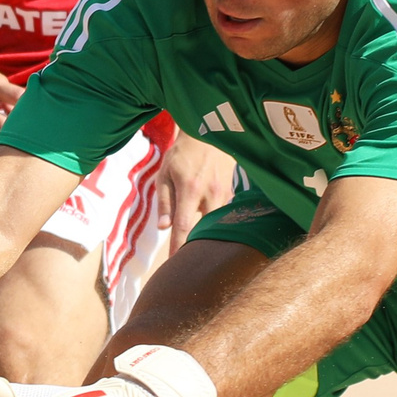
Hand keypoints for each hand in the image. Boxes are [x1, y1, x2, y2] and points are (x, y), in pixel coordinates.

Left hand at [156, 130, 234, 253]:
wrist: (208, 133)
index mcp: (190, 190)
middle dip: (195, 243)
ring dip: (205, 230)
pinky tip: (205, 215)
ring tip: (196, 237)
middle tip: (186, 256)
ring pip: (215, 222)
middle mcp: (210, 194)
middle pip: (205, 229)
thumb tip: (164, 227)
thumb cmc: (182, 154)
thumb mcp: (165, 175)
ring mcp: (224, 194)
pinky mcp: (231, 193)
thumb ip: (165, 202)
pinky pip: (221, 212)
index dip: (179, 247)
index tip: (175, 263)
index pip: (183, 226)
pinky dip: (212, 218)